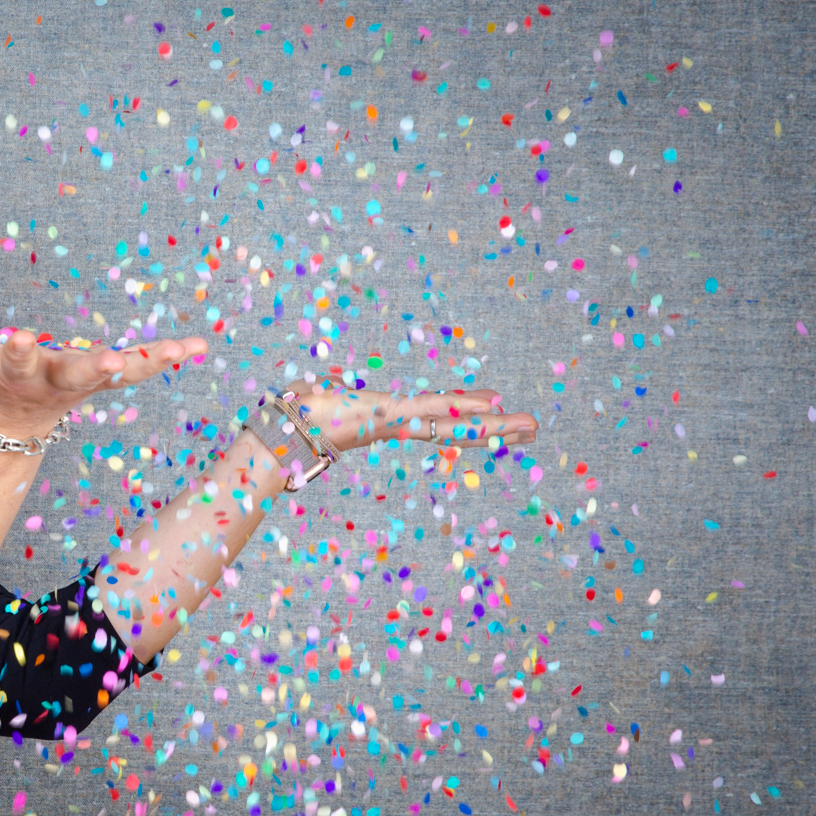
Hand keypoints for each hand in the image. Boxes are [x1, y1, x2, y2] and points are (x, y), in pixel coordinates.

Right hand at [0, 304, 208, 438]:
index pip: (16, 360)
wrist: (14, 421)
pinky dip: (168, 357)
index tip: (22, 334)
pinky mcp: (107, 374)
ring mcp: (85, 379)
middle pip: (74, 374)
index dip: (18, 349)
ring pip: (118, 372)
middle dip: (89, 366)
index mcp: (17, 372)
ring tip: (180, 349)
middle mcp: (54, 379)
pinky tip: (199, 344)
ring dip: (146, 362)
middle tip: (107, 360)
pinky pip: (143, 367)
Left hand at [298, 384, 538, 452]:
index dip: (468, 414)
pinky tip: (490, 407)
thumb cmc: (296, 414)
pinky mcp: (389, 417)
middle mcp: (400, 423)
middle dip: (495, 428)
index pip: (439, 416)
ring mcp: (398, 422)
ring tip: (528, 427)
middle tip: (533, 429)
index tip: (495, 407)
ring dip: (492, 424)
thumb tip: (326, 384)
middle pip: (457, 424)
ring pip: (454, 422)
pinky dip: (462, 409)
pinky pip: (433, 412)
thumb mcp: (325, 394)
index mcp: (390, 418)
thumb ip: (333, 388)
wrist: (282, 431)